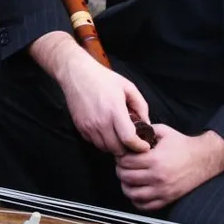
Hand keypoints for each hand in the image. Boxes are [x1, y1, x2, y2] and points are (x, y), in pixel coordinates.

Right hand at [40, 38, 151, 154]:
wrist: (76, 74)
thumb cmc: (103, 78)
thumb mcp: (128, 87)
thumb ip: (141, 106)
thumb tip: (147, 124)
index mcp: (115, 110)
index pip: (128, 139)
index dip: (139, 146)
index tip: (144, 145)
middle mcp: (101, 122)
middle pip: (117, 149)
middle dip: (127, 148)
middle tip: (132, 142)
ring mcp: (88, 126)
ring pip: (105, 148)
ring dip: (114, 146)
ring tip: (119, 137)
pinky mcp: (80, 127)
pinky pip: (94, 143)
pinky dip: (102, 142)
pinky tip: (106, 131)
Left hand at [115, 126, 223, 210]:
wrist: (204, 158)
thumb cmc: (183, 144)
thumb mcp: (163, 131)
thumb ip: (145, 131)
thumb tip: (129, 132)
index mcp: (155, 159)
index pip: (125, 162)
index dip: (120, 157)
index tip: (122, 156)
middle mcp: (158, 176)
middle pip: (126, 177)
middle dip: (121, 170)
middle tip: (123, 166)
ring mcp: (163, 190)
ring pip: (132, 194)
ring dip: (126, 186)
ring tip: (128, 179)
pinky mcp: (168, 199)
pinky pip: (145, 206)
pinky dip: (137, 200)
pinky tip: (138, 191)